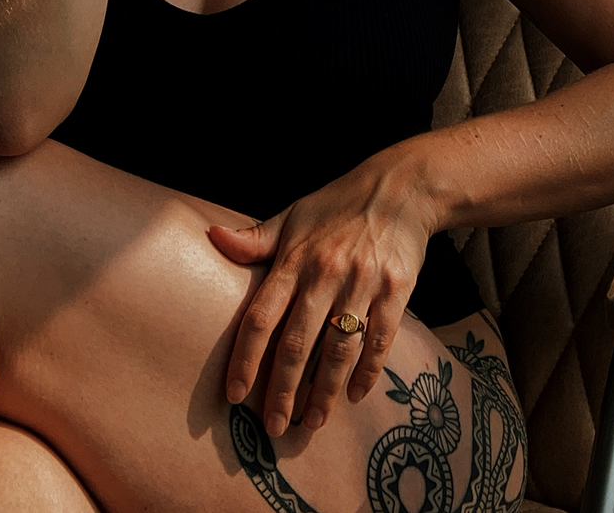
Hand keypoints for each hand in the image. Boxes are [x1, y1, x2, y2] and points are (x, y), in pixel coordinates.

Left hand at [209, 160, 434, 434]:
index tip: (235, 395)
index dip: (245, 358)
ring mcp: (362, 283)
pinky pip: (379, 339)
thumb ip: (255, 239)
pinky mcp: (396, 290)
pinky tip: (356, 396)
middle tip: (273, 427)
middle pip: (298, 343)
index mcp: (295, 258)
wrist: (401, 186)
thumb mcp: (293, 215)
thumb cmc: (339, 204)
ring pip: (339, 349)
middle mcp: (326, 273)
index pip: (261, 316)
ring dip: (325, 392)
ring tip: (311, 422)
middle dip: (283, 391)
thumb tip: (211, 237)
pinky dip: (367, 371)